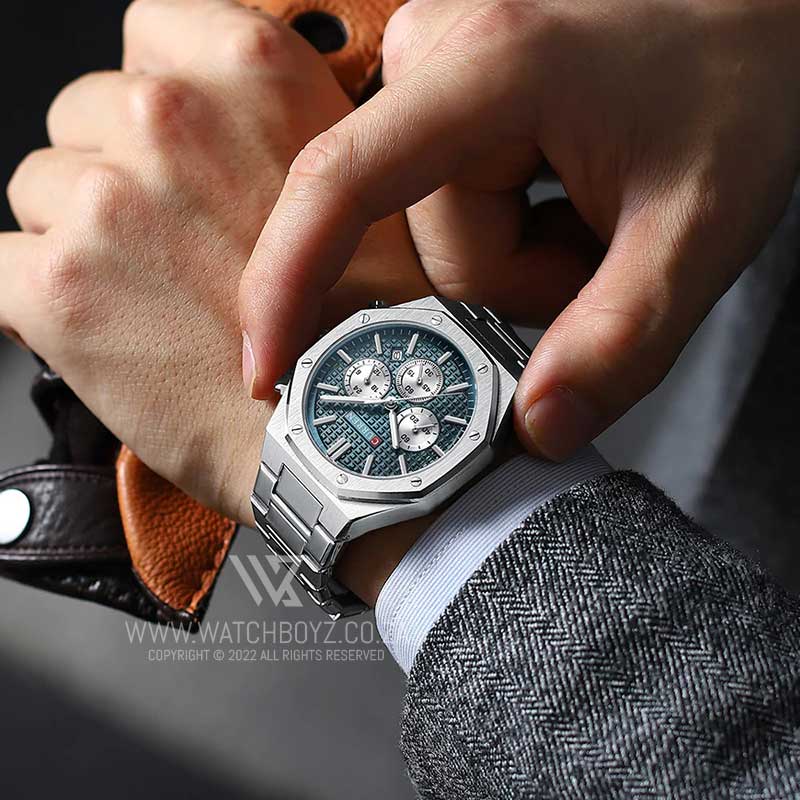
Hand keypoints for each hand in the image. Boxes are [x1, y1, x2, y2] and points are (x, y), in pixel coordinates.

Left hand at [2, 0, 431, 527]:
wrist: (350, 429)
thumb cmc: (365, 320)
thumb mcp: (348, 183)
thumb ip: (263, 131)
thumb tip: (206, 132)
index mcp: (251, 69)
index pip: (146, 37)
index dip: (158, 106)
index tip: (179, 157)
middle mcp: (170, 117)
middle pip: (82, 115)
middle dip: (118, 175)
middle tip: (175, 249)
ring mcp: (106, 201)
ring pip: (36, 191)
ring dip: (79, 240)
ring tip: (152, 302)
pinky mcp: (56, 287)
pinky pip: (0, 272)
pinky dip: (39, 304)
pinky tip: (105, 337)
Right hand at [239, 0, 799, 460]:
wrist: (762, 12)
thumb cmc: (744, 80)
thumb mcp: (697, 228)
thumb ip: (619, 342)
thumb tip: (535, 431)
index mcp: (490, 69)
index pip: (341, 185)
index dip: (288, 284)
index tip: (265, 367)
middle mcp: (443, 58)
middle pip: (429, 249)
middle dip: (513, 286)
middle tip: (598, 258)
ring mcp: (446, 74)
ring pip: (445, 238)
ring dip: (521, 261)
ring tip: (596, 223)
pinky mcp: (457, 98)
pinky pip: (456, 208)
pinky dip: (514, 233)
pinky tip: (572, 202)